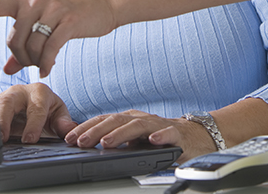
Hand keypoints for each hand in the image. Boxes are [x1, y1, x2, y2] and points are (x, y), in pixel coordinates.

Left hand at [0, 0, 116, 76]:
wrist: (103, 3)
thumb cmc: (70, 15)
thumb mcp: (45, 25)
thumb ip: (24, 45)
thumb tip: (7, 69)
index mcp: (24, 0)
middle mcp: (35, 1)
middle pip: (13, 39)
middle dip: (20, 57)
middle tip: (31, 61)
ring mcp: (52, 10)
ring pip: (31, 47)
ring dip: (34, 61)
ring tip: (42, 63)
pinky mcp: (68, 21)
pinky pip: (49, 49)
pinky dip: (46, 63)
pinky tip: (47, 68)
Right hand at [0, 83, 77, 143]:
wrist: (37, 106)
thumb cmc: (48, 110)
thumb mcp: (59, 115)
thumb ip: (63, 123)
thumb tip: (69, 130)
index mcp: (39, 92)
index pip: (36, 109)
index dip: (33, 125)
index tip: (30, 140)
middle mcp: (19, 92)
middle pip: (9, 102)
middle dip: (4, 119)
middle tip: (3, 138)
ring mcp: (4, 97)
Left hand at [64, 110, 217, 160]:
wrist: (197, 136)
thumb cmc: (162, 138)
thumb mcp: (135, 140)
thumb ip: (117, 141)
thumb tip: (89, 147)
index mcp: (130, 120)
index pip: (104, 120)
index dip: (86, 127)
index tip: (69, 137)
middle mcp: (143, 120)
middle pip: (117, 121)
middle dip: (96, 130)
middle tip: (80, 141)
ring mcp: (160, 126)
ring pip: (138, 126)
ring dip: (121, 133)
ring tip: (107, 142)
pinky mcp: (178, 134)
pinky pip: (169, 133)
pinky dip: (161, 136)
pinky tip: (153, 141)